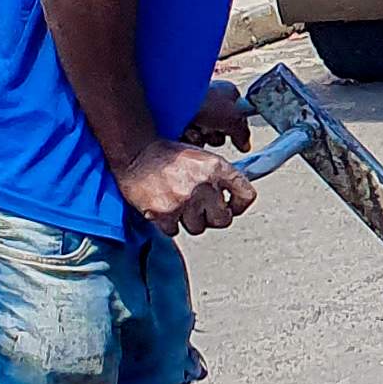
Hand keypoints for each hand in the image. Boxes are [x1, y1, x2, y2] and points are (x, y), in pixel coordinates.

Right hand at [116, 141, 254, 236]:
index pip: (247, 196)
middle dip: (212, 217)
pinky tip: (165, 207)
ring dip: (189, 220)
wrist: (136, 152)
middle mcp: (204, 185)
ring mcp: (184, 201)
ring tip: (178, 204)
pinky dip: (169, 223)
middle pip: (223, 220)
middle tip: (200, 209)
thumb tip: (233, 198)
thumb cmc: (167, 155)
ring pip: (198, 228)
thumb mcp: (202, 158)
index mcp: (218, 168)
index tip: (231, 207)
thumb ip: (221, 177)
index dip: (239, 205)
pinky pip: (175, 231)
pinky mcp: (164, 213)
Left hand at [180, 80, 251, 150]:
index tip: (235, 137)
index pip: (238, 117)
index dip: (236, 129)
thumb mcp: (233, 118)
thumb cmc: (203, 100)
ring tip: (193, 129)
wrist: (170, 101)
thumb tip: (245, 145)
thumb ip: (243, 133)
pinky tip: (183, 131)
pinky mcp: (178, 122)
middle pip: (220, 130)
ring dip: (200, 138)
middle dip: (214, 135)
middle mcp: (210, 101)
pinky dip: (187, 138)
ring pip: (203, 136)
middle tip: (209, 129)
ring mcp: (194, 111)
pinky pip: (188, 138)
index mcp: (226, 93)